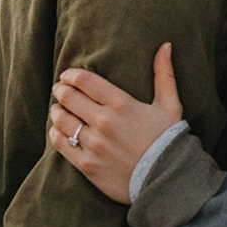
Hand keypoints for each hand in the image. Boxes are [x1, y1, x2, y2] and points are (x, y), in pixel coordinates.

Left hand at [49, 42, 183, 203]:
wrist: (167, 181)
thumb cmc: (168, 140)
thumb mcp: (170, 105)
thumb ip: (164, 74)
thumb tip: (166, 45)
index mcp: (121, 104)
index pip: (84, 81)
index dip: (70, 75)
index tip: (67, 76)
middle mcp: (104, 122)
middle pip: (68, 97)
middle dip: (61, 91)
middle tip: (60, 90)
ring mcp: (94, 144)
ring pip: (61, 119)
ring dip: (57, 111)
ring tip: (59, 110)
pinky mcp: (87, 165)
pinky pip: (61, 144)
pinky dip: (56, 133)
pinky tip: (59, 130)